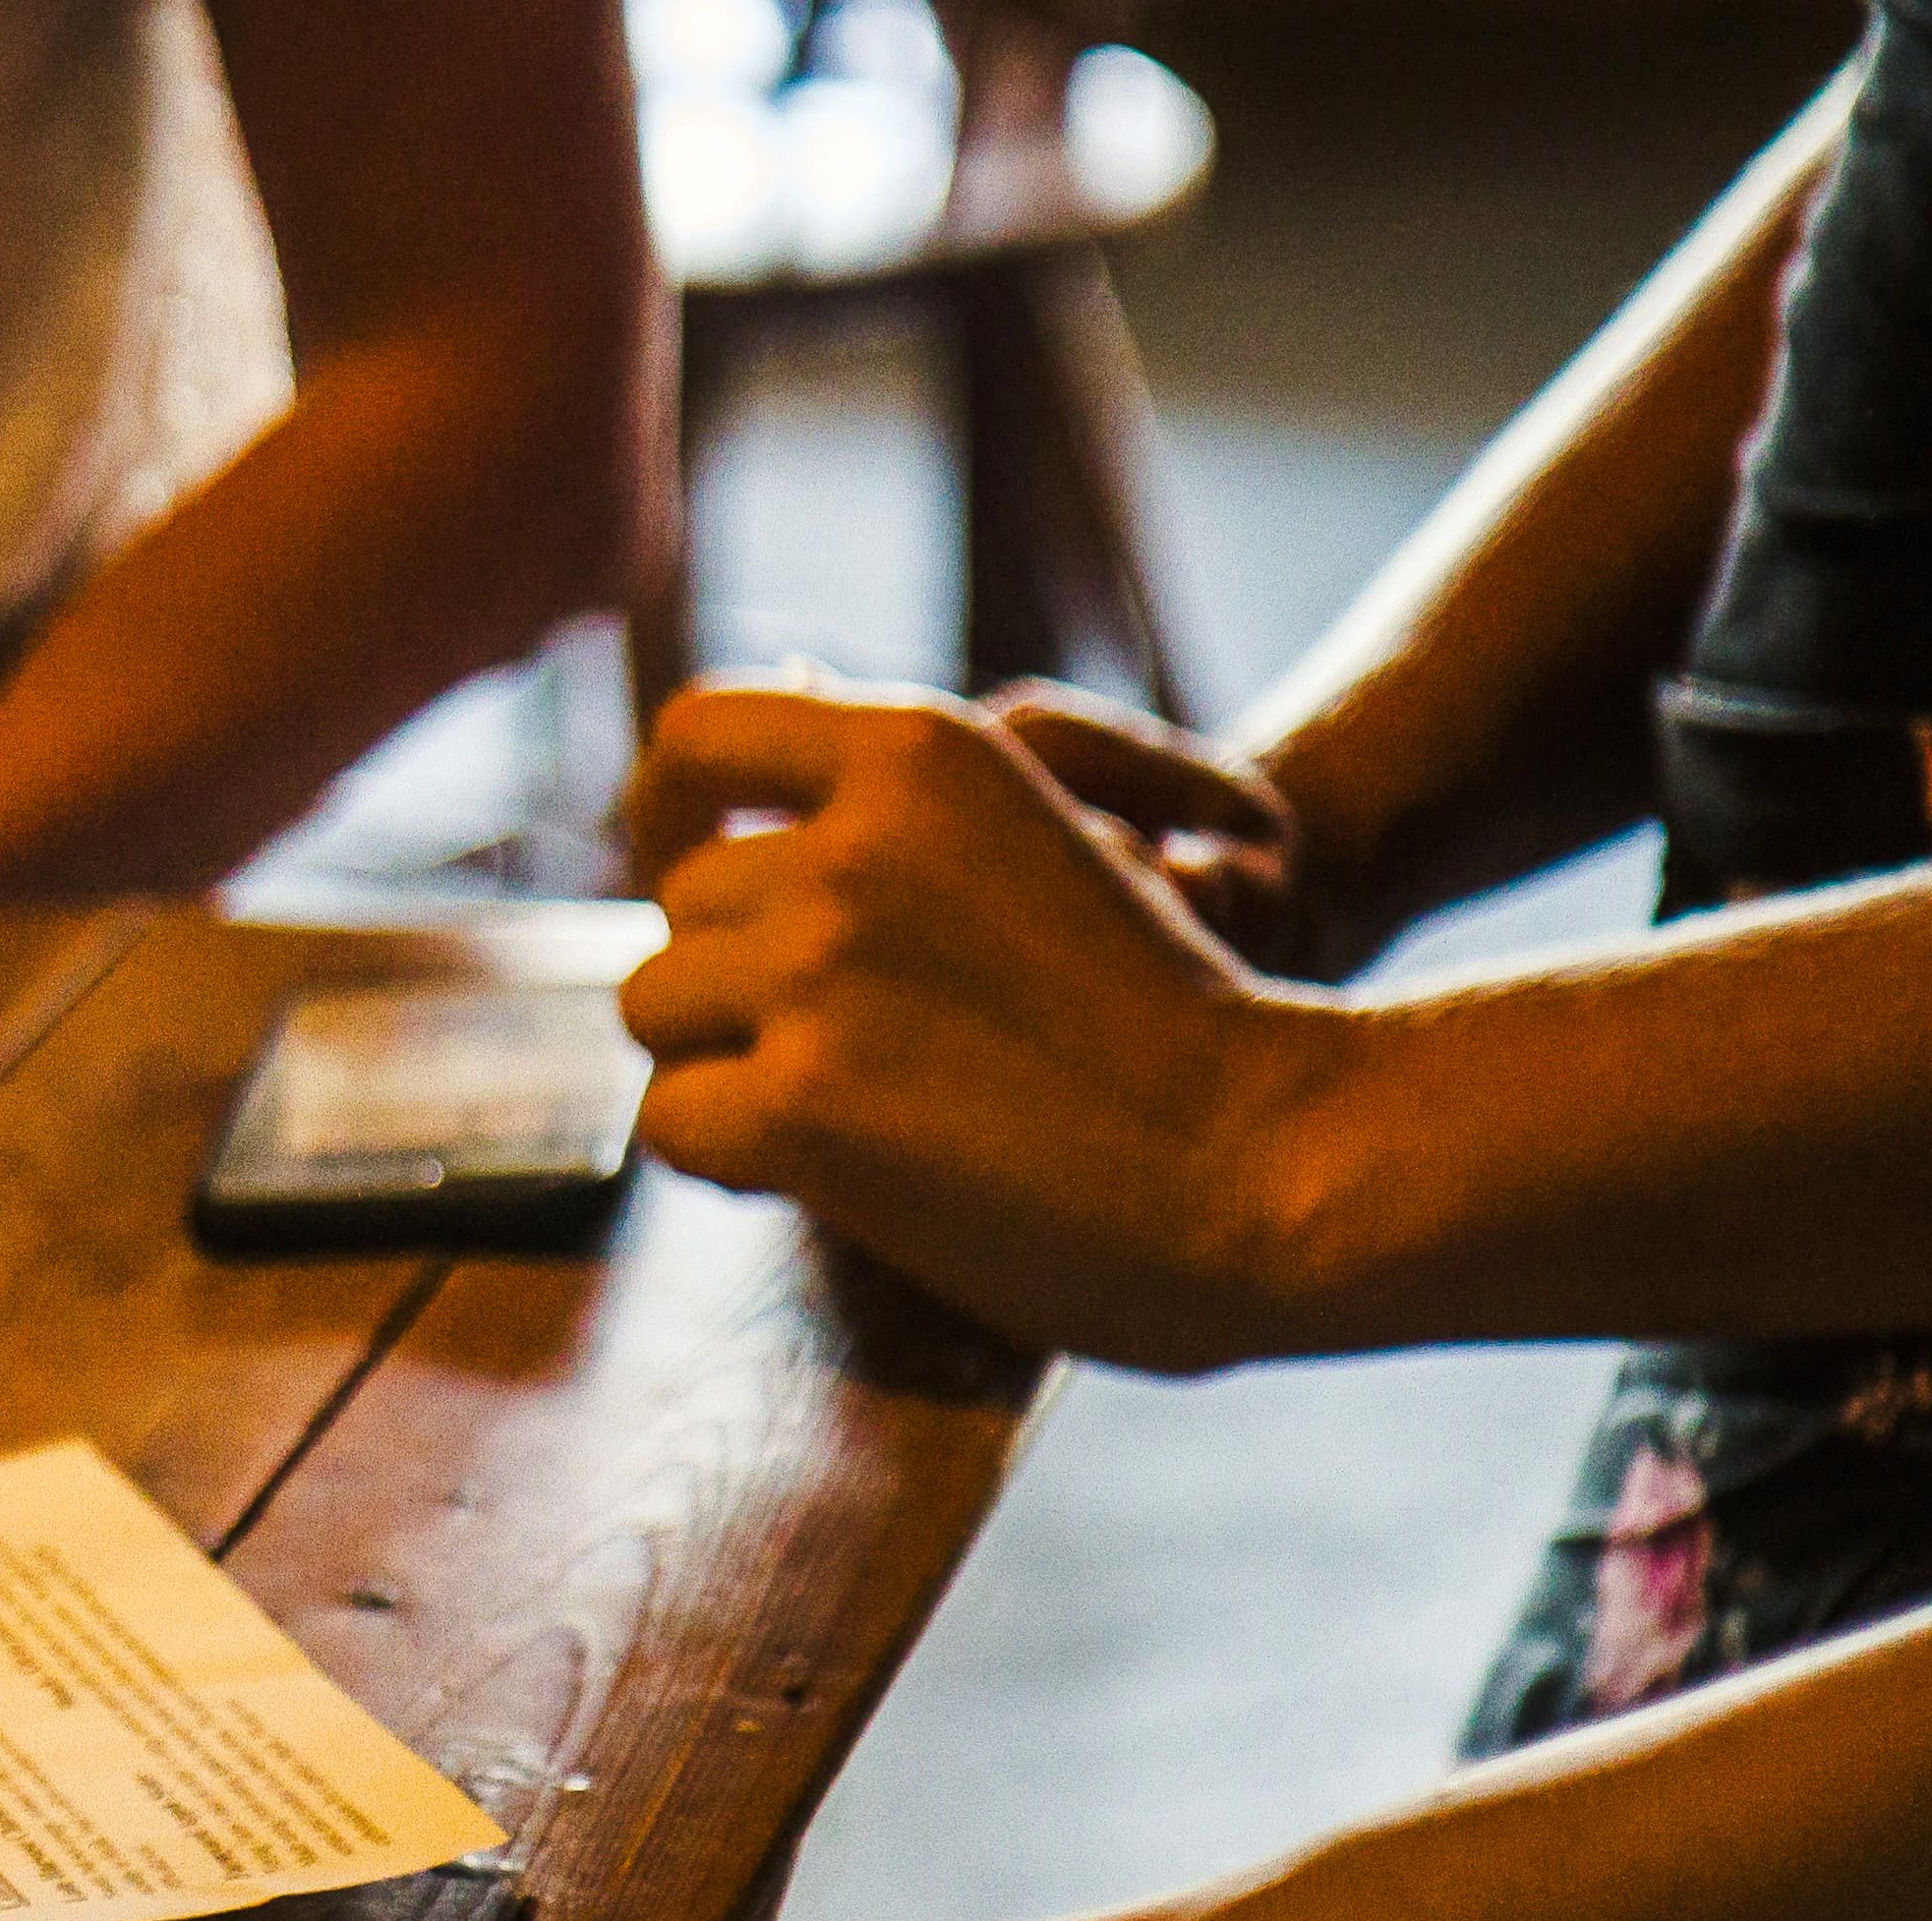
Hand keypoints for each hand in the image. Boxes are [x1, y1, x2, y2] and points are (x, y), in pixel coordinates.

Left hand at [620, 677, 1353, 1372]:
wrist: (1275, 1160)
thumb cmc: (1168, 1028)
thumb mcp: (1043, 841)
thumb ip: (899, 816)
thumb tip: (740, 790)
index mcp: (919, 752)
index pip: (701, 732)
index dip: (670, 811)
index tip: (683, 869)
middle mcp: (852, 842)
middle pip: (683, 906)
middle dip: (733, 983)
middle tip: (843, 1054)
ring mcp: (818, 969)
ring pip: (656, 1011)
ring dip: (725, 1070)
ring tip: (855, 1116)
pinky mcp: (801, 1100)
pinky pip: (673, 1122)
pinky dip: (732, 1161)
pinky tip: (836, 1178)